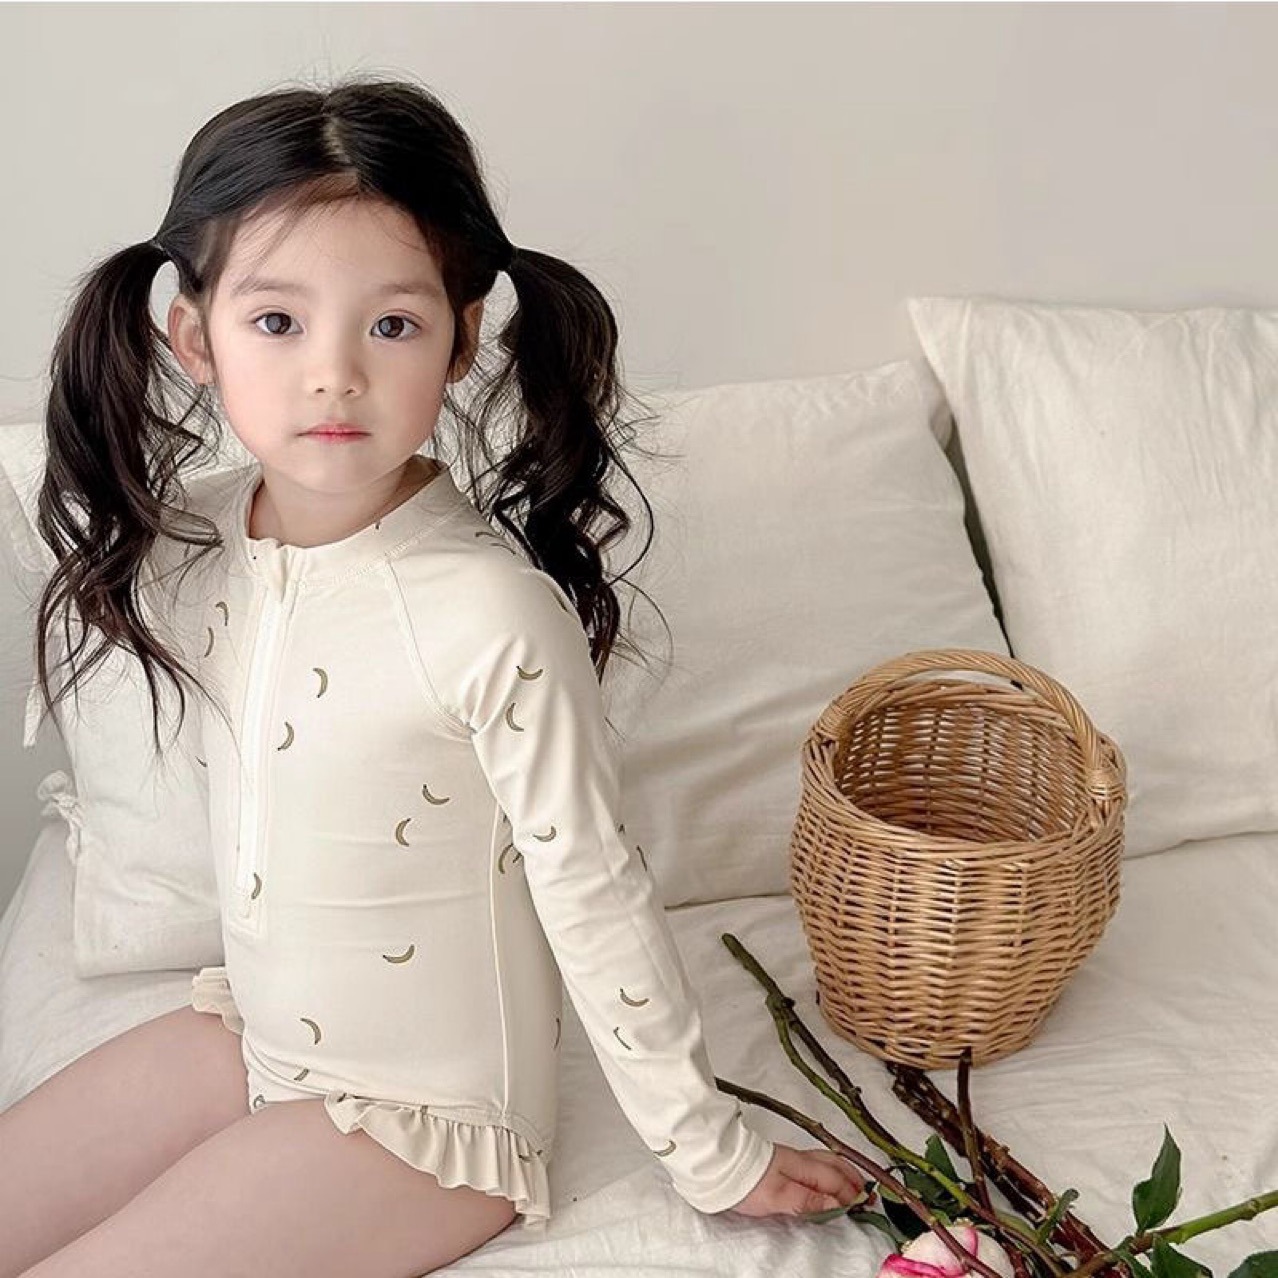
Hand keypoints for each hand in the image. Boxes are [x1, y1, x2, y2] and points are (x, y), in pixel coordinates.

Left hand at [726, 1142, 869, 1218]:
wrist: (718, 1163)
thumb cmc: (746, 1180)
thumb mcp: (779, 1196)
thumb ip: (808, 1200)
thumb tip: (835, 1204)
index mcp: (802, 1166)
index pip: (834, 1179)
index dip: (850, 1192)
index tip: (864, 1205)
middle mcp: (799, 1159)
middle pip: (834, 1165)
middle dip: (852, 1178)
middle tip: (865, 1194)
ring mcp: (790, 1159)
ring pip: (825, 1162)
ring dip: (842, 1173)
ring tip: (852, 1185)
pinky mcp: (780, 1162)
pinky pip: (814, 1163)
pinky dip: (828, 1170)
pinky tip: (825, 1177)